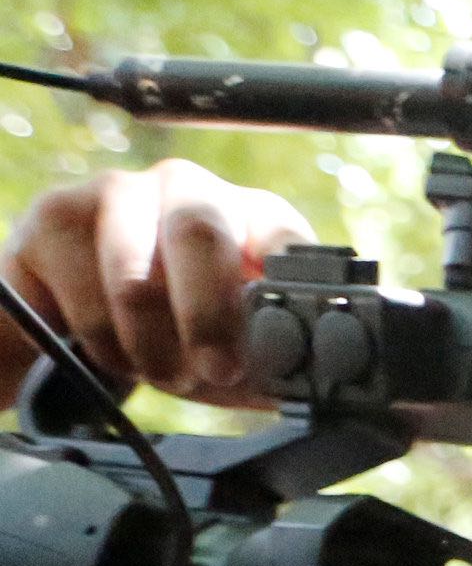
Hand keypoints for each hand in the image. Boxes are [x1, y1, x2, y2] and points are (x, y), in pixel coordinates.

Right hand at [0, 160, 309, 404]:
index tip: (284, 340)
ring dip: (151, 347)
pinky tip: (118, 355)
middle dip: (208, 319)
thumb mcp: (246, 351)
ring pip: (133, 276)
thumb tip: (323, 378)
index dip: (287, 289)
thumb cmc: (185, 331)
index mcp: (253, 214)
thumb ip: (284, 359)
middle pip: (200, 233)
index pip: (283, 235)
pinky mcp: (55, 215)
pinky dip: (104, 346)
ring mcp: (117, 191)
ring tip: (164, 373)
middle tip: (216, 372)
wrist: (89, 316)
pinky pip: (82, 295)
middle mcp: (187, 187)